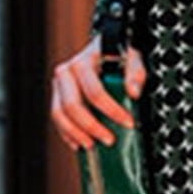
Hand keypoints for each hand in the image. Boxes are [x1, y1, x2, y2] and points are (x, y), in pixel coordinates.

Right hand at [49, 34, 148, 148]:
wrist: (102, 48)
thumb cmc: (117, 53)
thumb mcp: (131, 56)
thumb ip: (135, 72)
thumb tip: (134, 92)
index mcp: (82, 62)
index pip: (95, 92)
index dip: (112, 110)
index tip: (128, 123)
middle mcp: (65, 72)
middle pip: (72, 106)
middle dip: (91, 126)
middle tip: (109, 140)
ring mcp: (58, 85)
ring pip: (59, 114)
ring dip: (75, 133)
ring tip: (91, 145)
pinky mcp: (57, 96)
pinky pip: (57, 118)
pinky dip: (67, 133)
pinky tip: (78, 143)